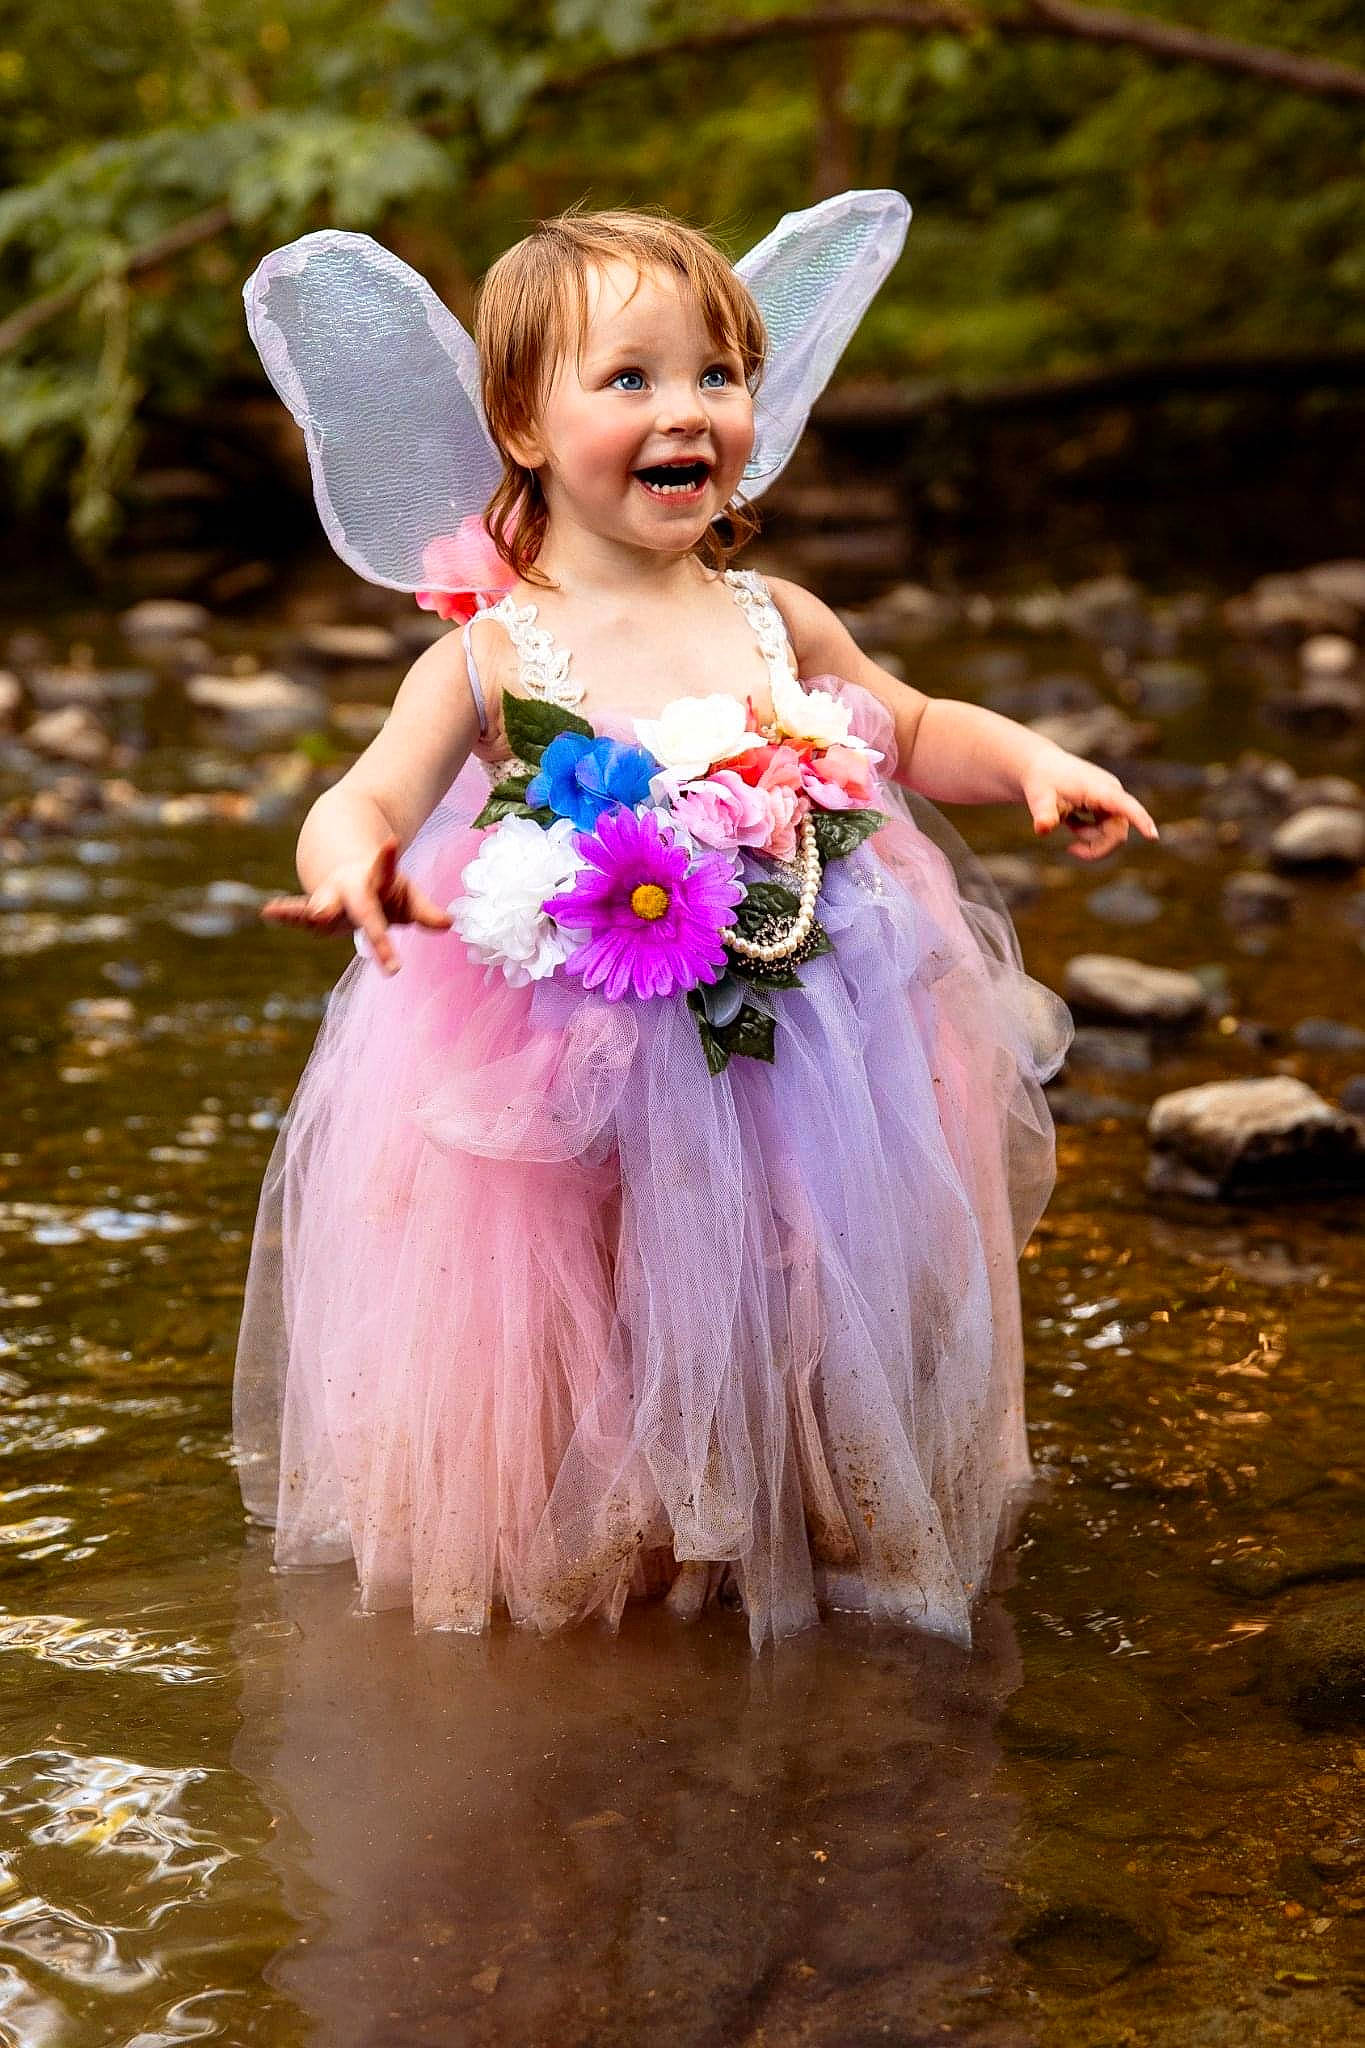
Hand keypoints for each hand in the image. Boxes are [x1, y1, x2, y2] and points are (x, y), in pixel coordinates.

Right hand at [260, 837, 450, 973]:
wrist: (344, 870)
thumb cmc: (382, 891)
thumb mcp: (405, 898)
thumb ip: (423, 911)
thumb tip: (449, 924)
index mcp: (376, 881)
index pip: (384, 872)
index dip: (386, 857)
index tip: (390, 840)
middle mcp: (352, 889)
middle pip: (361, 906)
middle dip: (366, 919)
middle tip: (353, 912)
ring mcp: (330, 899)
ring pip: (322, 906)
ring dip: (316, 912)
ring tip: (314, 914)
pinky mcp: (312, 911)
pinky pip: (298, 915)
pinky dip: (285, 913)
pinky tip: (268, 911)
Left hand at [1022, 753, 1158, 861]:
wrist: (1042, 766)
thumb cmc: (1042, 780)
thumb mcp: (1039, 797)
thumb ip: (1043, 814)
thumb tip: (1042, 828)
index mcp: (1100, 789)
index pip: (1125, 806)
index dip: (1140, 821)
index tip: (1153, 836)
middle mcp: (1111, 794)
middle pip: (1118, 831)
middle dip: (1097, 846)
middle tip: (1071, 850)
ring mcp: (1110, 800)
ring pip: (1112, 832)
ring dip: (1089, 838)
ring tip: (1066, 823)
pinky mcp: (1106, 806)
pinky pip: (1105, 829)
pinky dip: (1087, 833)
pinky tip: (1070, 820)